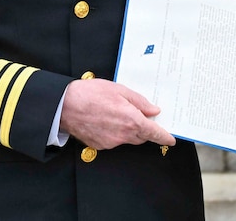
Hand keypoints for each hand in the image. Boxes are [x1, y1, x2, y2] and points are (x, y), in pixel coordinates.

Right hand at [59, 78, 175, 149]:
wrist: (65, 105)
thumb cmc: (91, 94)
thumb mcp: (119, 90)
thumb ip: (140, 102)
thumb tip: (154, 111)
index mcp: (131, 120)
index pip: (153, 133)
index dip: (164, 137)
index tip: (171, 139)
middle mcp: (123, 135)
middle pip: (141, 136)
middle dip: (143, 129)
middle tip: (138, 115)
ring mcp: (111, 142)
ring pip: (127, 139)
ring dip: (128, 130)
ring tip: (115, 113)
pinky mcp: (100, 146)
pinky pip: (114, 141)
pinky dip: (114, 133)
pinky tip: (105, 120)